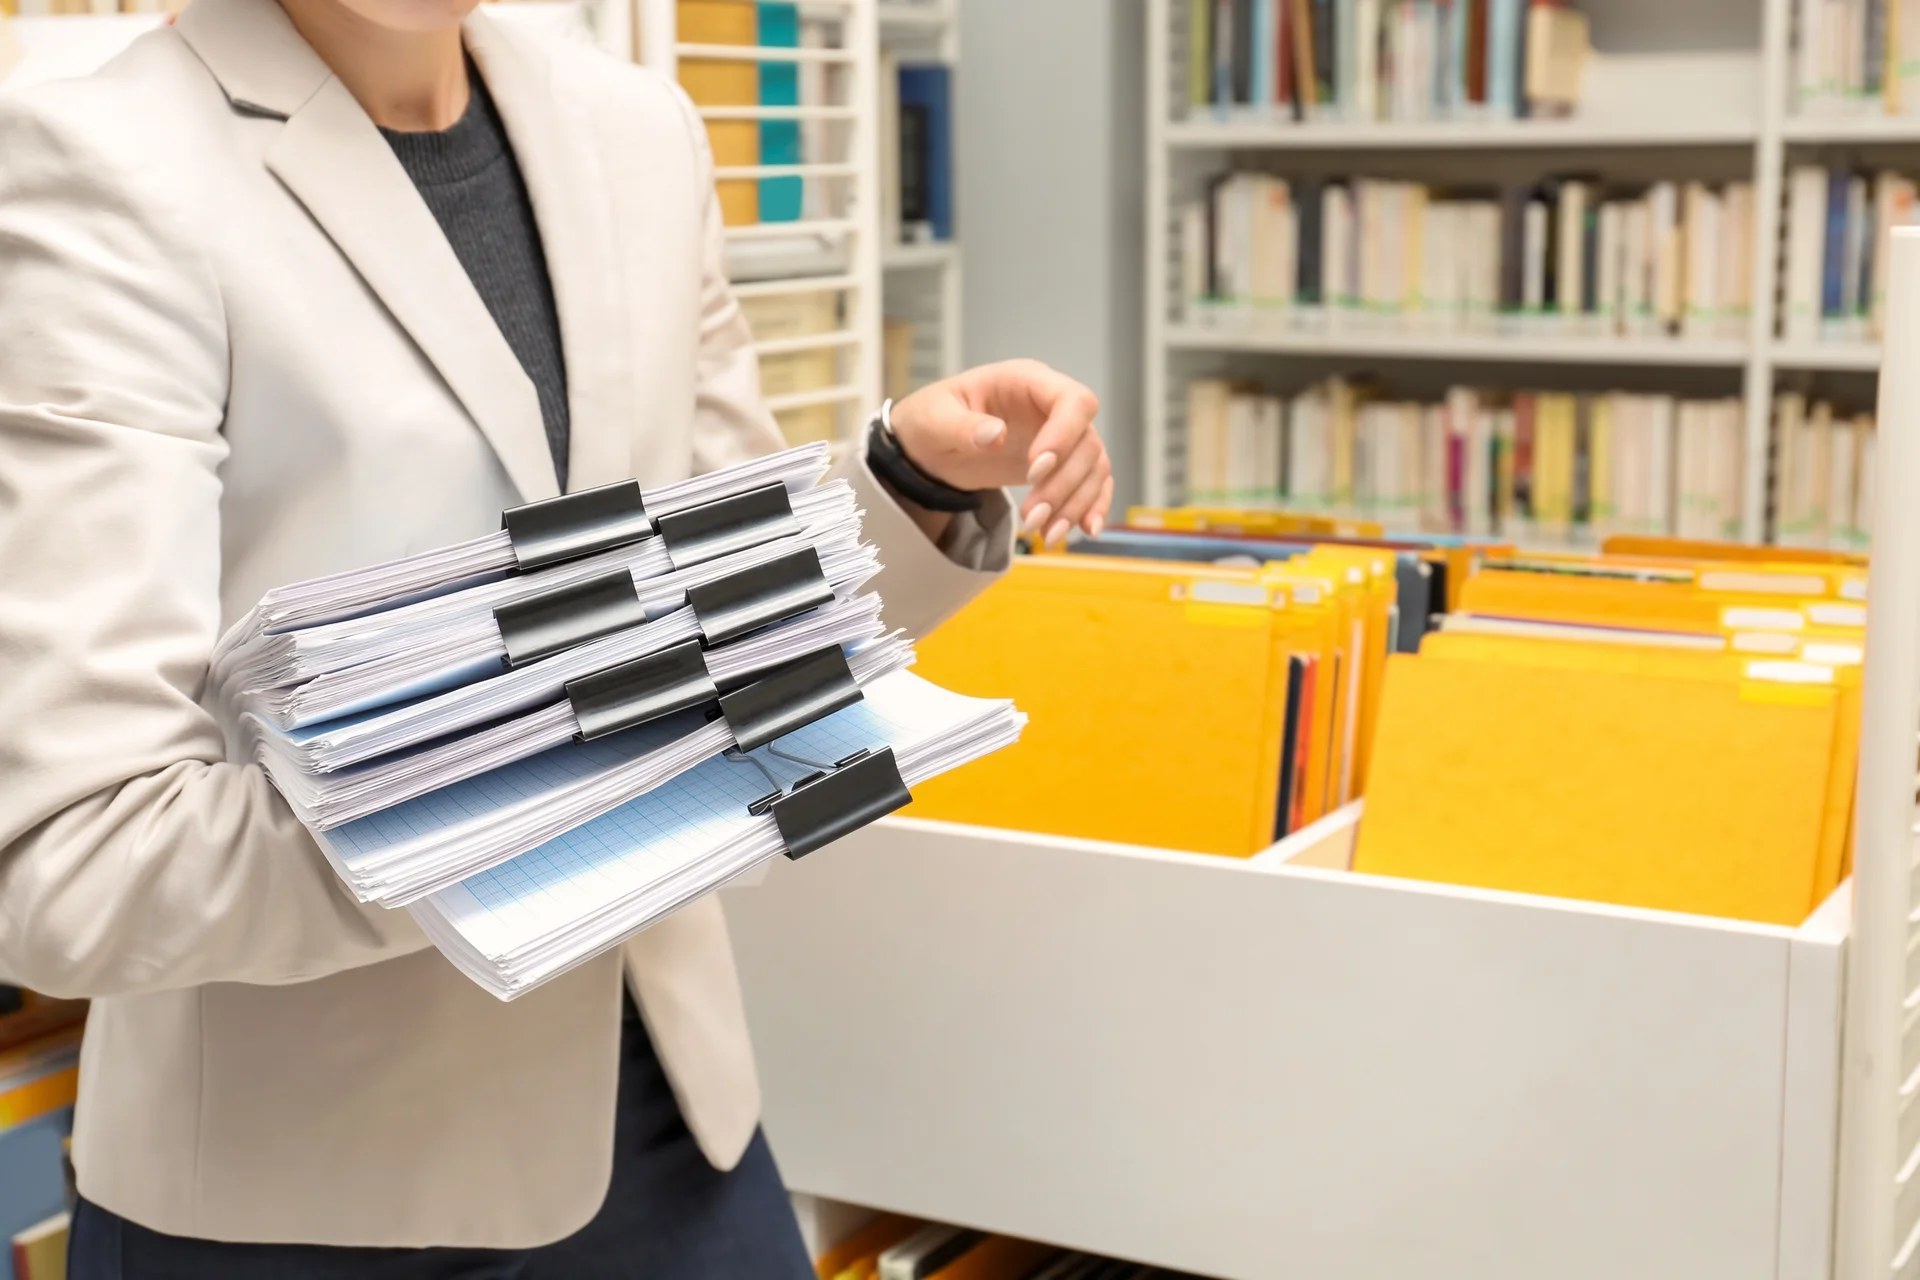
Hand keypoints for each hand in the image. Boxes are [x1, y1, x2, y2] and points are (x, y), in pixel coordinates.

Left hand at [889, 359, 1111, 544]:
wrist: (930, 447)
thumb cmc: (932, 419)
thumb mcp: (935, 419)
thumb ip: (963, 426)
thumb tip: (996, 435)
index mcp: (1027, 381)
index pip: (1073, 401)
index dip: (1064, 436)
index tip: (1035, 470)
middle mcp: (1052, 407)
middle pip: (1086, 443)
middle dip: (1062, 486)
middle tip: (1030, 518)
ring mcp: (1061, 437)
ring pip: (1093, 468)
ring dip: (1074, 505)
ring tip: (1044, 535)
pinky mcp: (1061, 466)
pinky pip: (1093, 484)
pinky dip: (1091, 507)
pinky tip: (1083, 531)